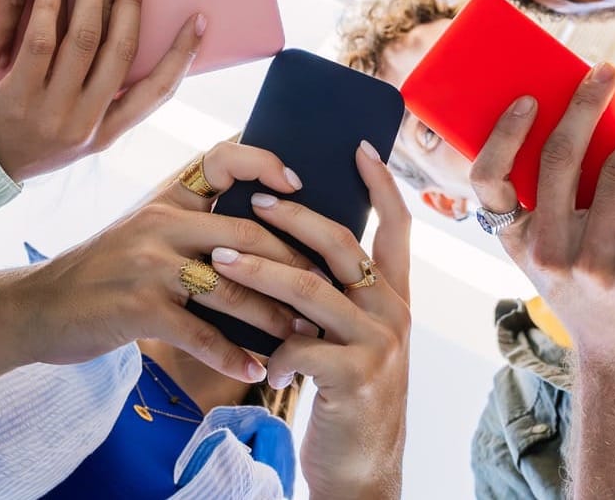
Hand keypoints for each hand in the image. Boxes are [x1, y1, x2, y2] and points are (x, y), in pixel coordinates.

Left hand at [0, 0, 197, 178]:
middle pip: (121, 52)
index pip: (158, 91)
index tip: (198, 19)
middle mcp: (86, 123)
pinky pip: (39, 44)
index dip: (182, 54)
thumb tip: (128, 46)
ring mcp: (52, 111)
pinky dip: (50, 9)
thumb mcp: (79, 133)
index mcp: (107, 132)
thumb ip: (105, 101)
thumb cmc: (31, 139)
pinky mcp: (18, 97)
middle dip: (131, 3)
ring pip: (84, 41)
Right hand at [10, 142, 314, 383]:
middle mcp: (161, 222)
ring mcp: (149, 264)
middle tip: (327, 291)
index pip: (222, 159)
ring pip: (232, 286)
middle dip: (293, 266)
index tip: (299, 186)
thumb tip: (259, 233)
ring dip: (273, 316)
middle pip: (246, 234)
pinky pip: (200, 332)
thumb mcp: (142, 232)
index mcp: (166, 198)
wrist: (35, 309)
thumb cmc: (100, 274)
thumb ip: (191, 225)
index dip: (265, 163)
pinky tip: (255, 371)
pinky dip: (231, 355)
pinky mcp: (139, 307)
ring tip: (303, 336)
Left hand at [210, 140, 411, 499]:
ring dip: (259, 271)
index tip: (359, 147)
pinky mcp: (355, 378)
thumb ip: (335, 303)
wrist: (362, 474)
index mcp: (395, 300)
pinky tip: (260, 362)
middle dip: (294, 216)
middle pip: (343, 245)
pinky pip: (301, 346)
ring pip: (311, 289)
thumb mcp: (351, 344)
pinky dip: (273, 350)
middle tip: (254, 199)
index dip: (381, 185)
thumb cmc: (345, 402)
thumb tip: (292, 255)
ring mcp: (379, 345)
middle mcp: (394, 314)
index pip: (397, 228)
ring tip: (218, 259)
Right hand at [468, 67, 614, 382]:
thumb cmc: (591, 292)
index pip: (488, 181)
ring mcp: (595, 265)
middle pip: (560, 159)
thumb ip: (557, 206)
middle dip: (585, 103)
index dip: (503, 134)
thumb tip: (585, 123)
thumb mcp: (553, 255)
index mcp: (519, 241)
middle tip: (607, 70)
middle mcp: (550, 252)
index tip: (530, 98)